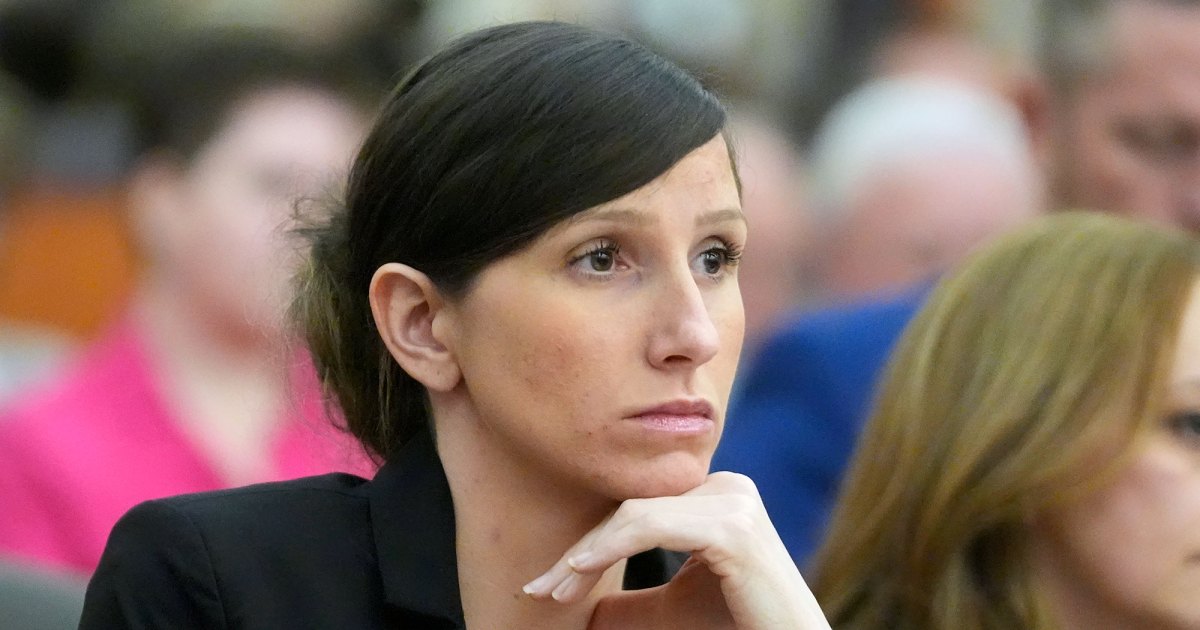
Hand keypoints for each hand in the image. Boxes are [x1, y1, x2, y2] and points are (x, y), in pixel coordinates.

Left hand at [522, 472, 830, 629]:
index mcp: (716, 495)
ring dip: (585, 553)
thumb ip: (632, 599)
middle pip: (632, 507)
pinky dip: (609, 548)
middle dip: (580, 551)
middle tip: (539, 587)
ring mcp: (733, 501)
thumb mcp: (670, 611)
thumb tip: (580, 600)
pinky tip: (580, 571)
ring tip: (554, 589)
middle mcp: (728, 486)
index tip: (547, 582)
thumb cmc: (734, 629)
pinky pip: (652, 526)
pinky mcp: (733, 528)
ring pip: (635, 514)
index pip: (638, 508)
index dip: (590, 543)